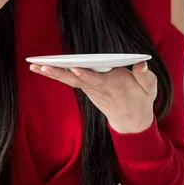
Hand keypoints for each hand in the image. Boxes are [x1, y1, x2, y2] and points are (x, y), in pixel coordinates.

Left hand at [29, 61, 156, 133]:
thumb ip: (145, 75)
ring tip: (34, 65)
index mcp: (113, 85)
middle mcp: (97, 87)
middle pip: (75, 79)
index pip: (97, 80)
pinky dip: (55, 73)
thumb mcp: (150, 88)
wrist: (131, 121)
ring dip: (51, 72)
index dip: (86, 75)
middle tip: (42, 66)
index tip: (76, 69)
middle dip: (59, 73)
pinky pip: (68, 80)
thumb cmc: (141, 99)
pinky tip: (40, 67)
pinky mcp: (86, 88)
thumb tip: (141, 63)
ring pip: (68, 79)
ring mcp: (90, 88)